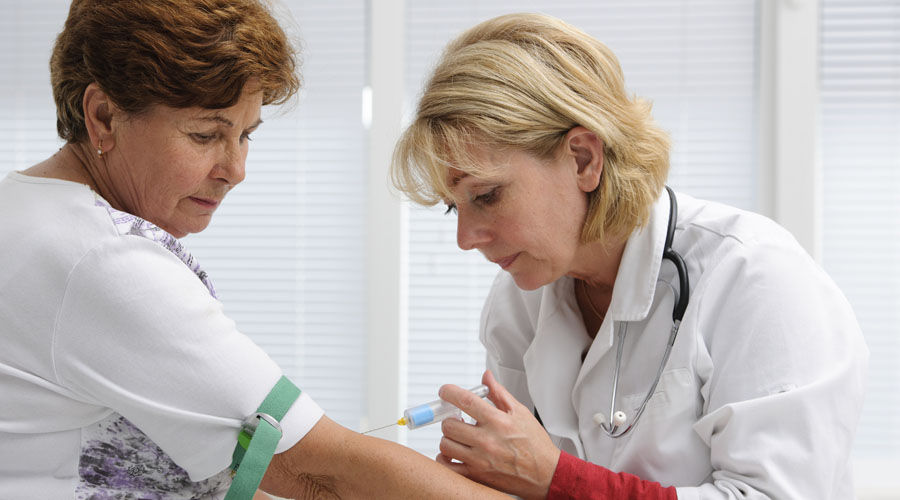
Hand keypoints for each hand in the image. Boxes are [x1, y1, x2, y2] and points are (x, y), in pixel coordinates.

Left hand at [436, 370, 560, 499]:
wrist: (546, 474)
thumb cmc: (535, 444)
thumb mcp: (520, 412)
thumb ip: (499, 393)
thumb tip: (486, 377)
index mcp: (497, 421)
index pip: (465, 400)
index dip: (449, 392)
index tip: (445, 392)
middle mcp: (487, 441)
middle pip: (449, 425)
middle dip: (450, 419)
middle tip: (458, 419)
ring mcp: (480, 460)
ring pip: (446, 445)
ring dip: (449, 438)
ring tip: (459, 437)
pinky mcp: (477, 477)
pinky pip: (448, 468)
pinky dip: (445, 460)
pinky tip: (453, 454)